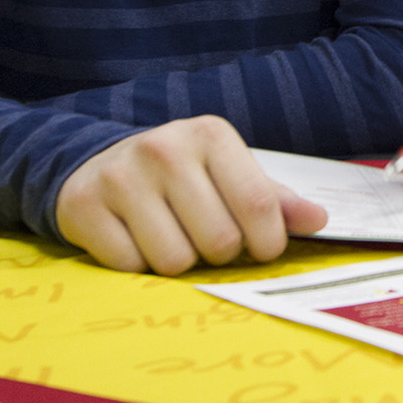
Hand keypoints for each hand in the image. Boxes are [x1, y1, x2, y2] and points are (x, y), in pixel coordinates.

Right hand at [55, 115, 328, 274]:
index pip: (259, 207)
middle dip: (218, 254)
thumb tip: (319, 220)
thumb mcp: (229, 175)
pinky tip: (133, 239)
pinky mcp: (84, 204)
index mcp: (211, 135)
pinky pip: (130, 267)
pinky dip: (137, 265)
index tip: (261, 248)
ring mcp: (121, 174)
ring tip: (169, 236)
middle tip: (204, 238)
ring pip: (174, 260)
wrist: (100, 165)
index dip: (267, 243)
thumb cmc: (182, 176)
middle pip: (218, 241)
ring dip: (177, 263)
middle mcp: (165, 148)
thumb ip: (274, 200)